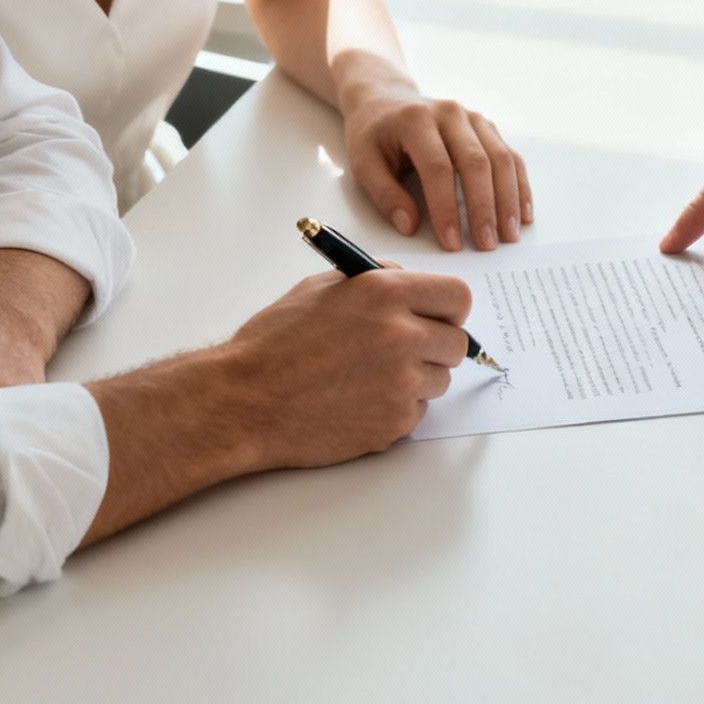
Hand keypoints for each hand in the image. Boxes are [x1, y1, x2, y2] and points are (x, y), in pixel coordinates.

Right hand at [215, 269, 470, 468]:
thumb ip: (375, 279)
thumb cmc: (274, 344)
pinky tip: (358, 401)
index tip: (439, 317)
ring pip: (439, 381)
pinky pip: (416, 413)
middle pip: (457, 344)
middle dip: (436, 347)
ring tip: (368, 377)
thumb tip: (407, 281)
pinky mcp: (395, 423)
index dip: (449, 309)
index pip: (458, 296)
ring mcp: (402, 383)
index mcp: (386, 294)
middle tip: (405, 351)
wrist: (245, 400)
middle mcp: (402, 336)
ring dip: (416, 379)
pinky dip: (396, 408)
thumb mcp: (321, 288)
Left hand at [342, 84, 532, 251]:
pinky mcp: (487, 127)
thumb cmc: (374, 134)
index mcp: (416, 120)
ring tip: (509, 235)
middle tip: (487, 244)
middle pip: (476, 162)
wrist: (386, 98)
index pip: (437, 168)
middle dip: (484, 208)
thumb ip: (384, 194)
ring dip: (508, 200)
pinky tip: (522, 214)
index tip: (452, 242)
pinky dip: (519, 186)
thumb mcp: (363, 162)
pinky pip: (510, 157)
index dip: (446, 208)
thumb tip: (408, 226)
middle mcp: (450, 113)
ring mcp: (473, 118)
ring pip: (500, 159)